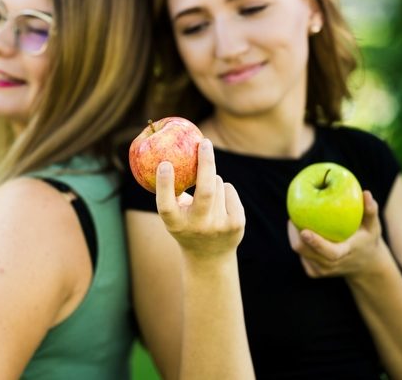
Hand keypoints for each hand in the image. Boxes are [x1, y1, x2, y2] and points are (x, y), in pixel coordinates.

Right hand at [155, 139, 245, 260]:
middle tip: (204, 143)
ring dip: (211, 179)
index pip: (166, 205)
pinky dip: (224, 189)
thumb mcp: (174, 213)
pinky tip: (220, 204)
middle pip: (205, 191)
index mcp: (175, 224)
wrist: (210, 257)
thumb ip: (171, 191)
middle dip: (206, 163)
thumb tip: (165, 154)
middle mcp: (197, 227)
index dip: (164, 185)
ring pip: (218, 184)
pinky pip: (229, 190)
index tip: (165, 163)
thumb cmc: (186, 225)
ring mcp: (219, 226)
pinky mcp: (236, 224)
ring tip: (207, 197)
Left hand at [287, 191, 384, 278]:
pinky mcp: (313, 272)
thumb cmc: (367, 239)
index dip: (315, 243)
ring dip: (295, 235)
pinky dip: (298, 241)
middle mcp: (331, 265)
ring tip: (296, 219)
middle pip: (305, 251)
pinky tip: (301, 230)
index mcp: (345, 254)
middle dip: (295, 233)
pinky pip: (300, 254)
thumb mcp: (373, 226)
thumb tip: (365, 193)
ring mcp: (321, 271)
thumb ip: (370, 211)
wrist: (364, 265)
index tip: (304, 230)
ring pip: (299, 251)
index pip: (329, 252)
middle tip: (294, 214)